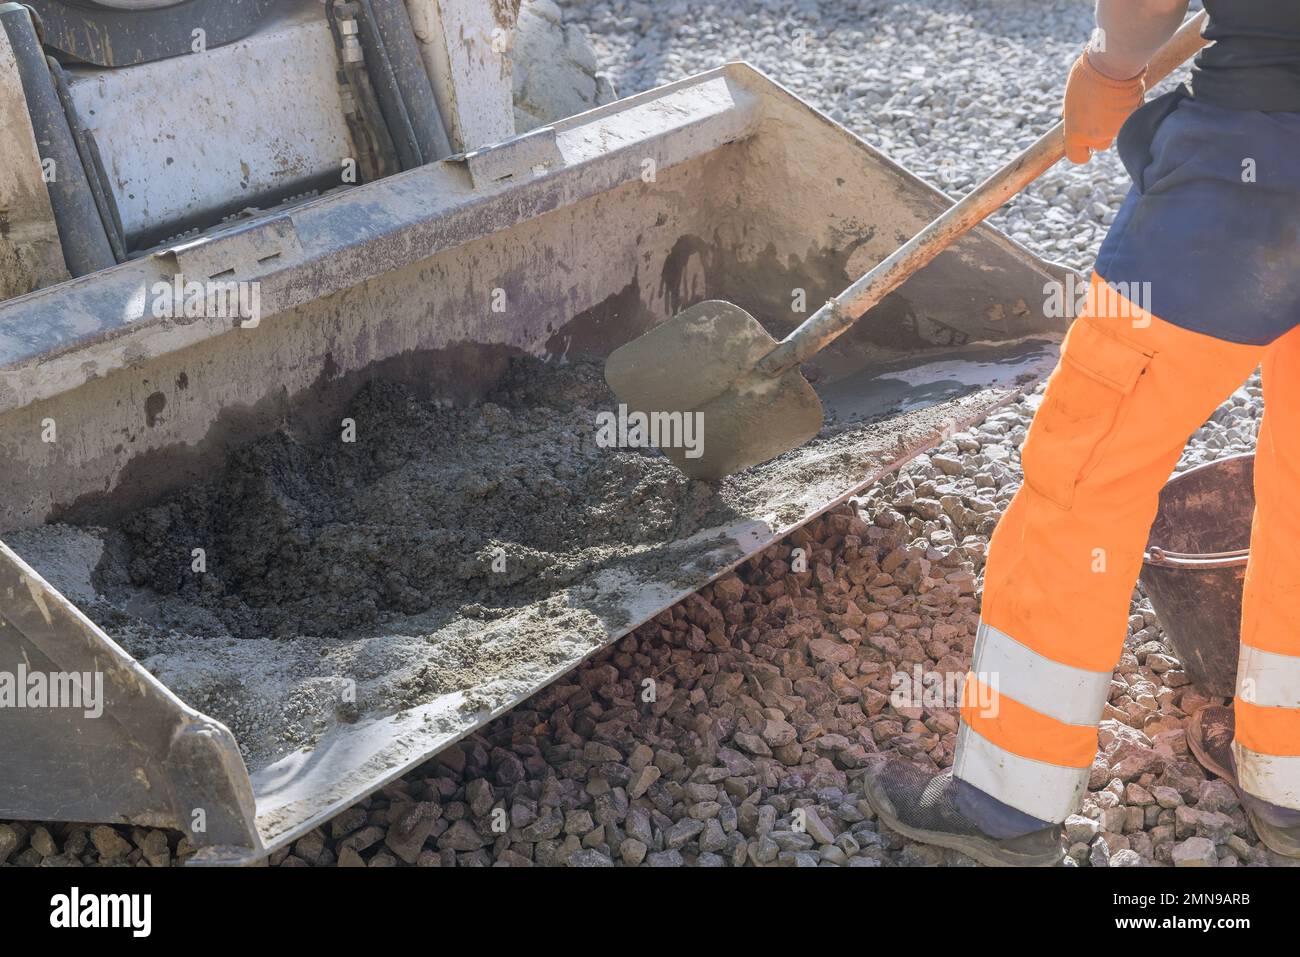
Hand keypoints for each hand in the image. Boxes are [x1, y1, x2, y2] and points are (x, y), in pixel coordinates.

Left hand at [1062, 49, 1145, 163]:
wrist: (1114, 62)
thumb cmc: (1088, 74)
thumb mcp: (1072, 96)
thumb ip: (1075, 114)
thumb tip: (1076, 118)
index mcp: (1076, 133)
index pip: (1077, 157)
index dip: (1082, 152)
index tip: (1085, 147)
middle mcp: (1097, 136)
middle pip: (1101, 144)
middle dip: (1102, 134)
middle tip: (1101, 115)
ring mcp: (1117, 129)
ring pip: (1117, 131)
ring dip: (1116, 120)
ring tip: (1113, 97)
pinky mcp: (1135, 118)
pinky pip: (1132, 117)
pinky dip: (1130, 109)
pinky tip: (1127, 93)